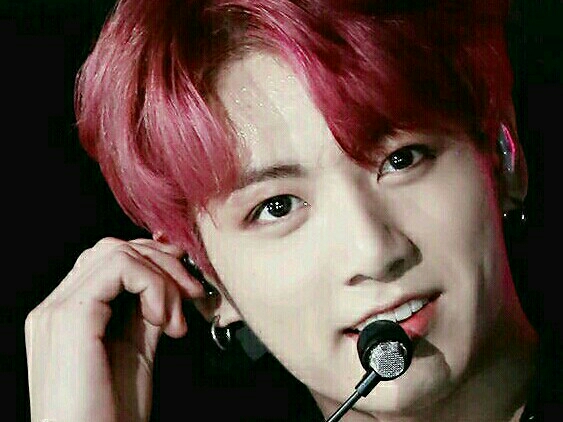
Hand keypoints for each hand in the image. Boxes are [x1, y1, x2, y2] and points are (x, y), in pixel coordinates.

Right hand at [24, 237, 204, 421]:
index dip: (152, 261)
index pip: (108, 260)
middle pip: (114, 248)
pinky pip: (120, 268)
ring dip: (162, 277)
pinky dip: (154, 285)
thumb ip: (145, 310)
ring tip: (176, 319)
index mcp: (66, 314)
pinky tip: (162, 320)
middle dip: (163, 264)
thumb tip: (169, 279)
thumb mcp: (136, 349)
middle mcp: (55, 306)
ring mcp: (57, 308)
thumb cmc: (110, 412)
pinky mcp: (70, 316)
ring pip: (118, 252)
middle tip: (192, 295)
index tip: (185, 285)